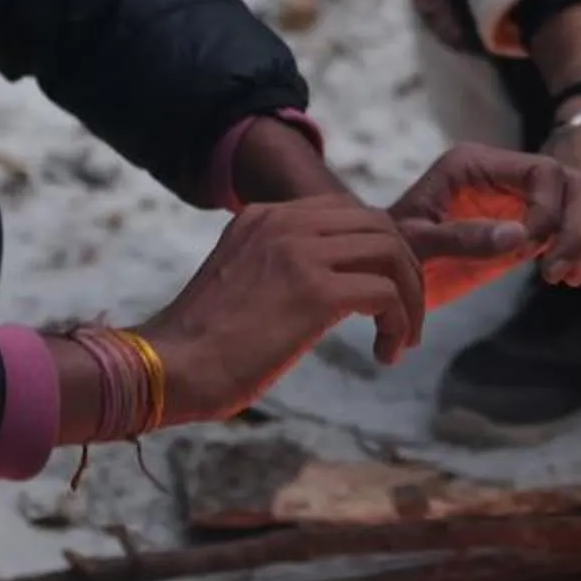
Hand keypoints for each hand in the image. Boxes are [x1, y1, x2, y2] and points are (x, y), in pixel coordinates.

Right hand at [132, 196, 428, 421]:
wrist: (170, 367)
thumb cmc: (200, 347)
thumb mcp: (243, 285)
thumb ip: (280, 271)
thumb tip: (325, 294)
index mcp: (264, 217)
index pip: (348, 212)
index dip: (379, 251)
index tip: (383, 293)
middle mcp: (284, 223)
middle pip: (380, 225)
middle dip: (405, 271)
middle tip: (404, 318)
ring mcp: (300, 252)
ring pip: (392, 253)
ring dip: (410, 298)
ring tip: (401, 339)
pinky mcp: (314, 291)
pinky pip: (387, 293)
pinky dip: (398, 323)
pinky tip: (385, 354)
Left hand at [387, 142, 580, 308]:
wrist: (384, 269)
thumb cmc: (391, 253)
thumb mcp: (416, 245)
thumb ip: (462, 238)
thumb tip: (519, 237)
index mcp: (475, 163)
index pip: (541, 172)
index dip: (548, 213)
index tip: (530, 254)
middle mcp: (503, 170)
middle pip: (572, 181)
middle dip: (577, 227)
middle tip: (559, 273)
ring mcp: (519, 194)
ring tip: (570, 277)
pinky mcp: (528, 220)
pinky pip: (574, 222)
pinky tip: (573, 275)